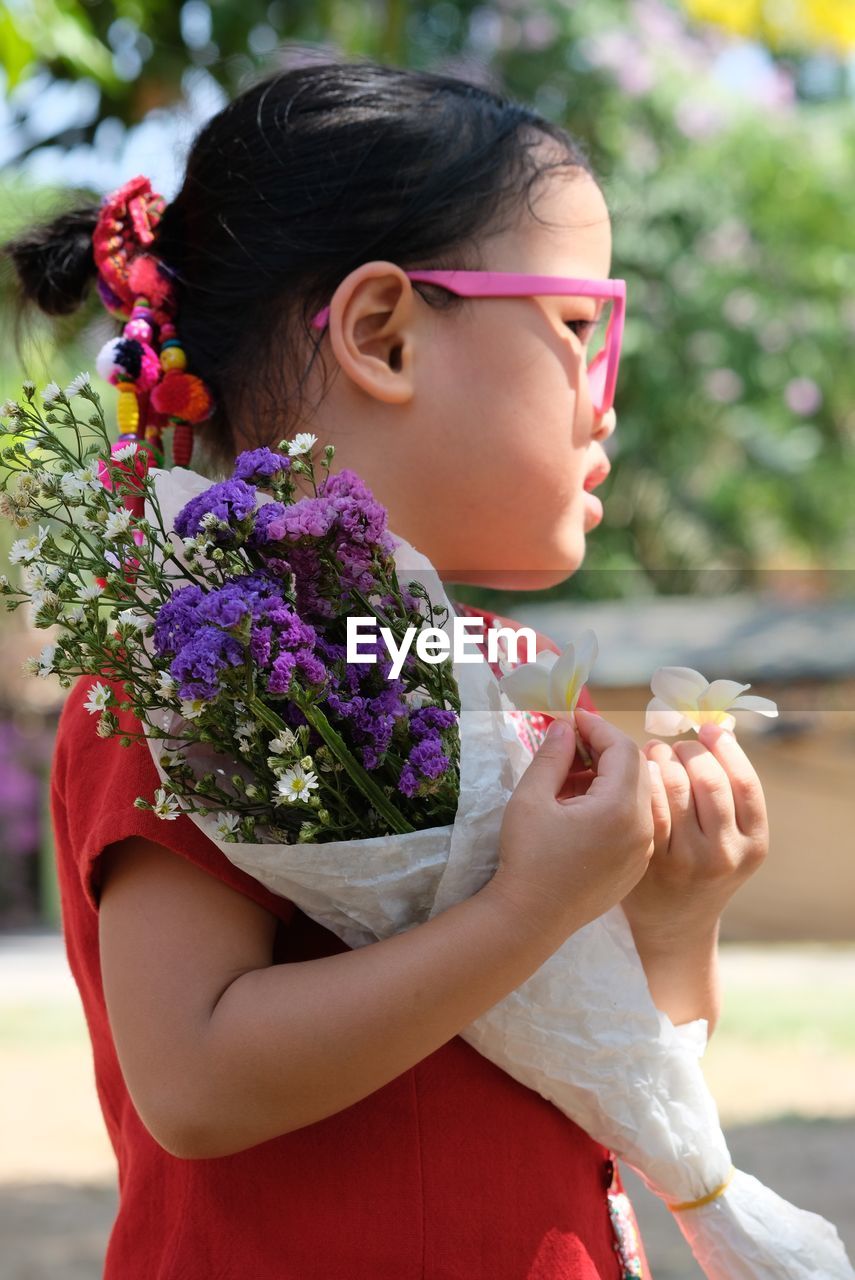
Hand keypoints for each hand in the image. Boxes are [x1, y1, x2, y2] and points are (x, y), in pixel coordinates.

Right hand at [491, 707, 654, 942]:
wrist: (531, 919)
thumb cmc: (527, 857)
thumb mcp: (531, 798)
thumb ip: (551, 755)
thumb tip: (564, 726)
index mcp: (619, 807)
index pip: (622, 748)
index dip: (597, 727)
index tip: (571, 718)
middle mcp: (641, 827)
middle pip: (635, 769)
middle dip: (604, 750)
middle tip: (569, 745)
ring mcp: (642, 850)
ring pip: (636, 795)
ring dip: (608, 777)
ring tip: (568, 778)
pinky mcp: (635, 867)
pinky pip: (634, 821)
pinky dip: (612, 804)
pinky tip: (579, 809)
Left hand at [621, 722, 768, 942]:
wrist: (674, 922)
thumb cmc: (702, 864)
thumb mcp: (731, 836)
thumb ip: (728, 791)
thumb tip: (719, 728)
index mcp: (753, 843)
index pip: (743, 781)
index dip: (724, 747)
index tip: (707, 730)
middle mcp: (724, 854)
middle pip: (709, 780)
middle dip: (688, 751)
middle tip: (675, 747)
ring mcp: (685, 860)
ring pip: (674, 787)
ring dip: (661, 759)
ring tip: (655, 755)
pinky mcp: (650, 860)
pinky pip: (646, 804)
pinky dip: (641, 780)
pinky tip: (637, 775)